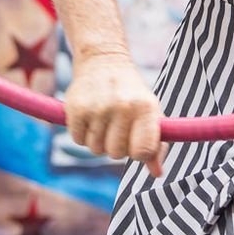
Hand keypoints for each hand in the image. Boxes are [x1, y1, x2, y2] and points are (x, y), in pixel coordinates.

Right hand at [64, 50, 166, 177]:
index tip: (136, 142)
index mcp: (145, 107)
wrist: (103, 60)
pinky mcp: (76, 108)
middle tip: (117, 126)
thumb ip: (156, 144)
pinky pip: (78, 140)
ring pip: (96, 150)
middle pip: (116, 154)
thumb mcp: (149, 112)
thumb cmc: (131, 93)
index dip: (138, 153)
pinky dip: (82, 134)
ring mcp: (98, 107)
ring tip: (104, 119)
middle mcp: (122, 106)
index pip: (143, 152)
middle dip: (116, 145)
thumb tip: (157, 174)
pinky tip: (90, 116)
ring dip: (99, 140)